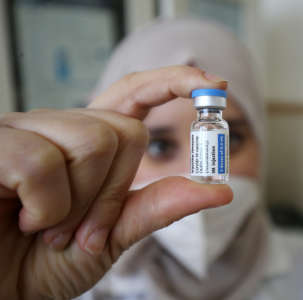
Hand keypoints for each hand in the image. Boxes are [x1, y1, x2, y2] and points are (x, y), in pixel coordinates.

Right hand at [0, 66, 231, 299]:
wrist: (1, 287)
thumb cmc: (48, 261)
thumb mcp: (114, 238)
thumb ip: (158, 207)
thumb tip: (220, 191)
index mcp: (89, 142)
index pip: (137, 94)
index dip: (175, 83)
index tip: (215, 85)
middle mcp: (60, 126)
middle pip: (125, 131)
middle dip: (113, 193)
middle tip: (83, 230)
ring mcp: (26, 130)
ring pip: (92, 142)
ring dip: (79, 205)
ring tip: (47, 228)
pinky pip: (43, 163)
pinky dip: (45, 207)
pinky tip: (23, 219)